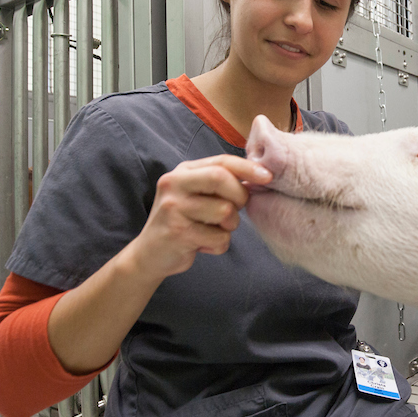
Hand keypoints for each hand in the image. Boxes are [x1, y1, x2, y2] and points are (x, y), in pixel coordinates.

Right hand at [123, 155, 271, 281]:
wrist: (150, 255)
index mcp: (182, 172)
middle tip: (235, 211)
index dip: (247, 167)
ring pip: (224, 211)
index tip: (268, 176)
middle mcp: (174, 184)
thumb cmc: (183, 222)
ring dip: (229, 226)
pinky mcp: (178, 233)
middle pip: (221, 179)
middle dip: (239, 196)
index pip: (220, 161)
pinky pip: (219, 237)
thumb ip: (218, 182)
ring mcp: (174, 208)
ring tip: (213, 230)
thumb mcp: (195, 195)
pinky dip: (219, 245)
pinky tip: (202, 244)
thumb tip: (258, 176)